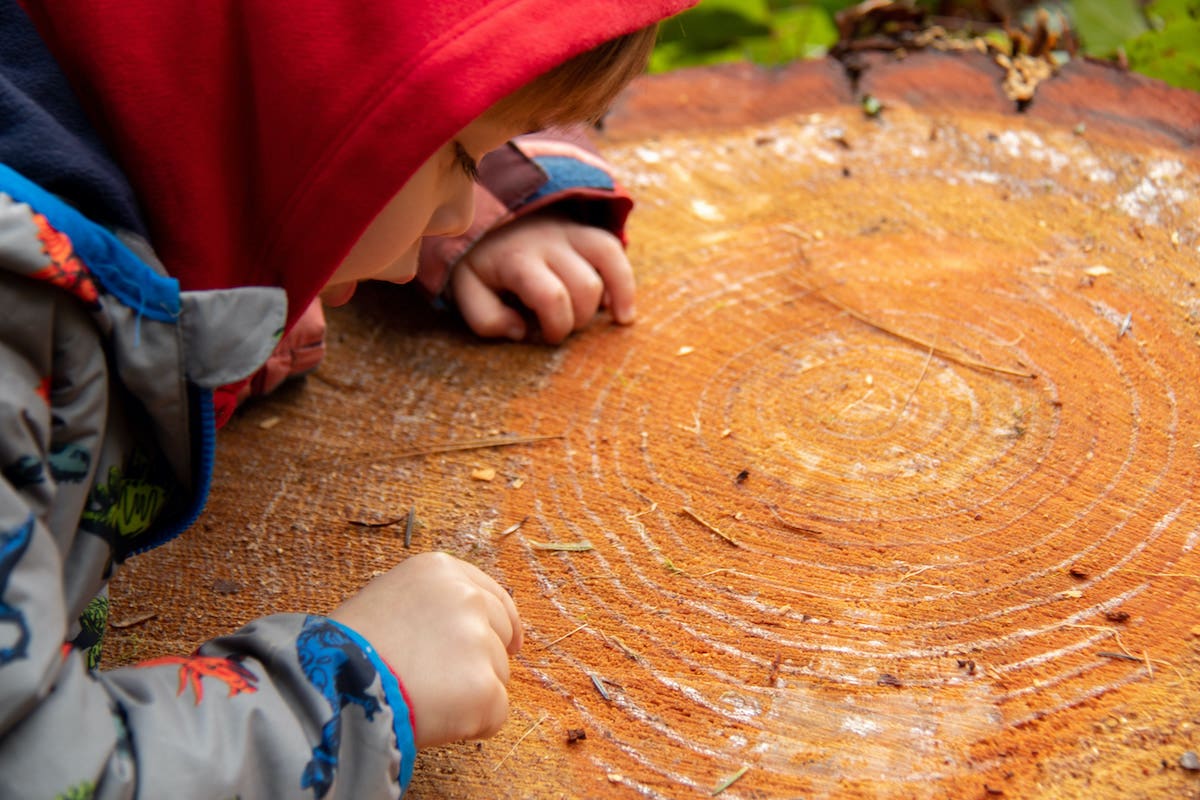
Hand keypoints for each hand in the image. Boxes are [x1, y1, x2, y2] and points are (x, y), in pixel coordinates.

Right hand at [329, 552, 522, 748]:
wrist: (328, 685)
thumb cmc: (345, 649)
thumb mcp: (387, 599)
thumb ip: (429, 605)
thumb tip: (453, 630)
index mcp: (441, 571)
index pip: (493, 596)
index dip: (500, 625)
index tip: (509, 644)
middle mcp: (466, 597)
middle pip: (501, 636)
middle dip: (481, 661)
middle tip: (440, 681)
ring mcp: (478, 641)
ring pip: (497, 677)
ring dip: (470, 694)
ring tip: (422, 696)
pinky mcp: (484, 688)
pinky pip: (494, 715)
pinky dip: (471, 726)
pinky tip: (433, 718)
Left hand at [450, 214, 633, 343]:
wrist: (483, 213)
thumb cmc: (481, 263)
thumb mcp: (467, 291)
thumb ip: (487, 318)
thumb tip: (521, 331)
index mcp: (516, 259)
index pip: (552, 296)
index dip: (556, 326)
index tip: (545, 337)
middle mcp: (548, 241)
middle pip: (585, 286)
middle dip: (578, 319)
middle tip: (558, 327)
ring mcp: (569, 231)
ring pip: (608, 263)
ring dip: (607, 300)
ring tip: (607, 321)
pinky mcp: (584, 230)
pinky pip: (615, 250)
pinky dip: (624, 282)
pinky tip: (619, 309)